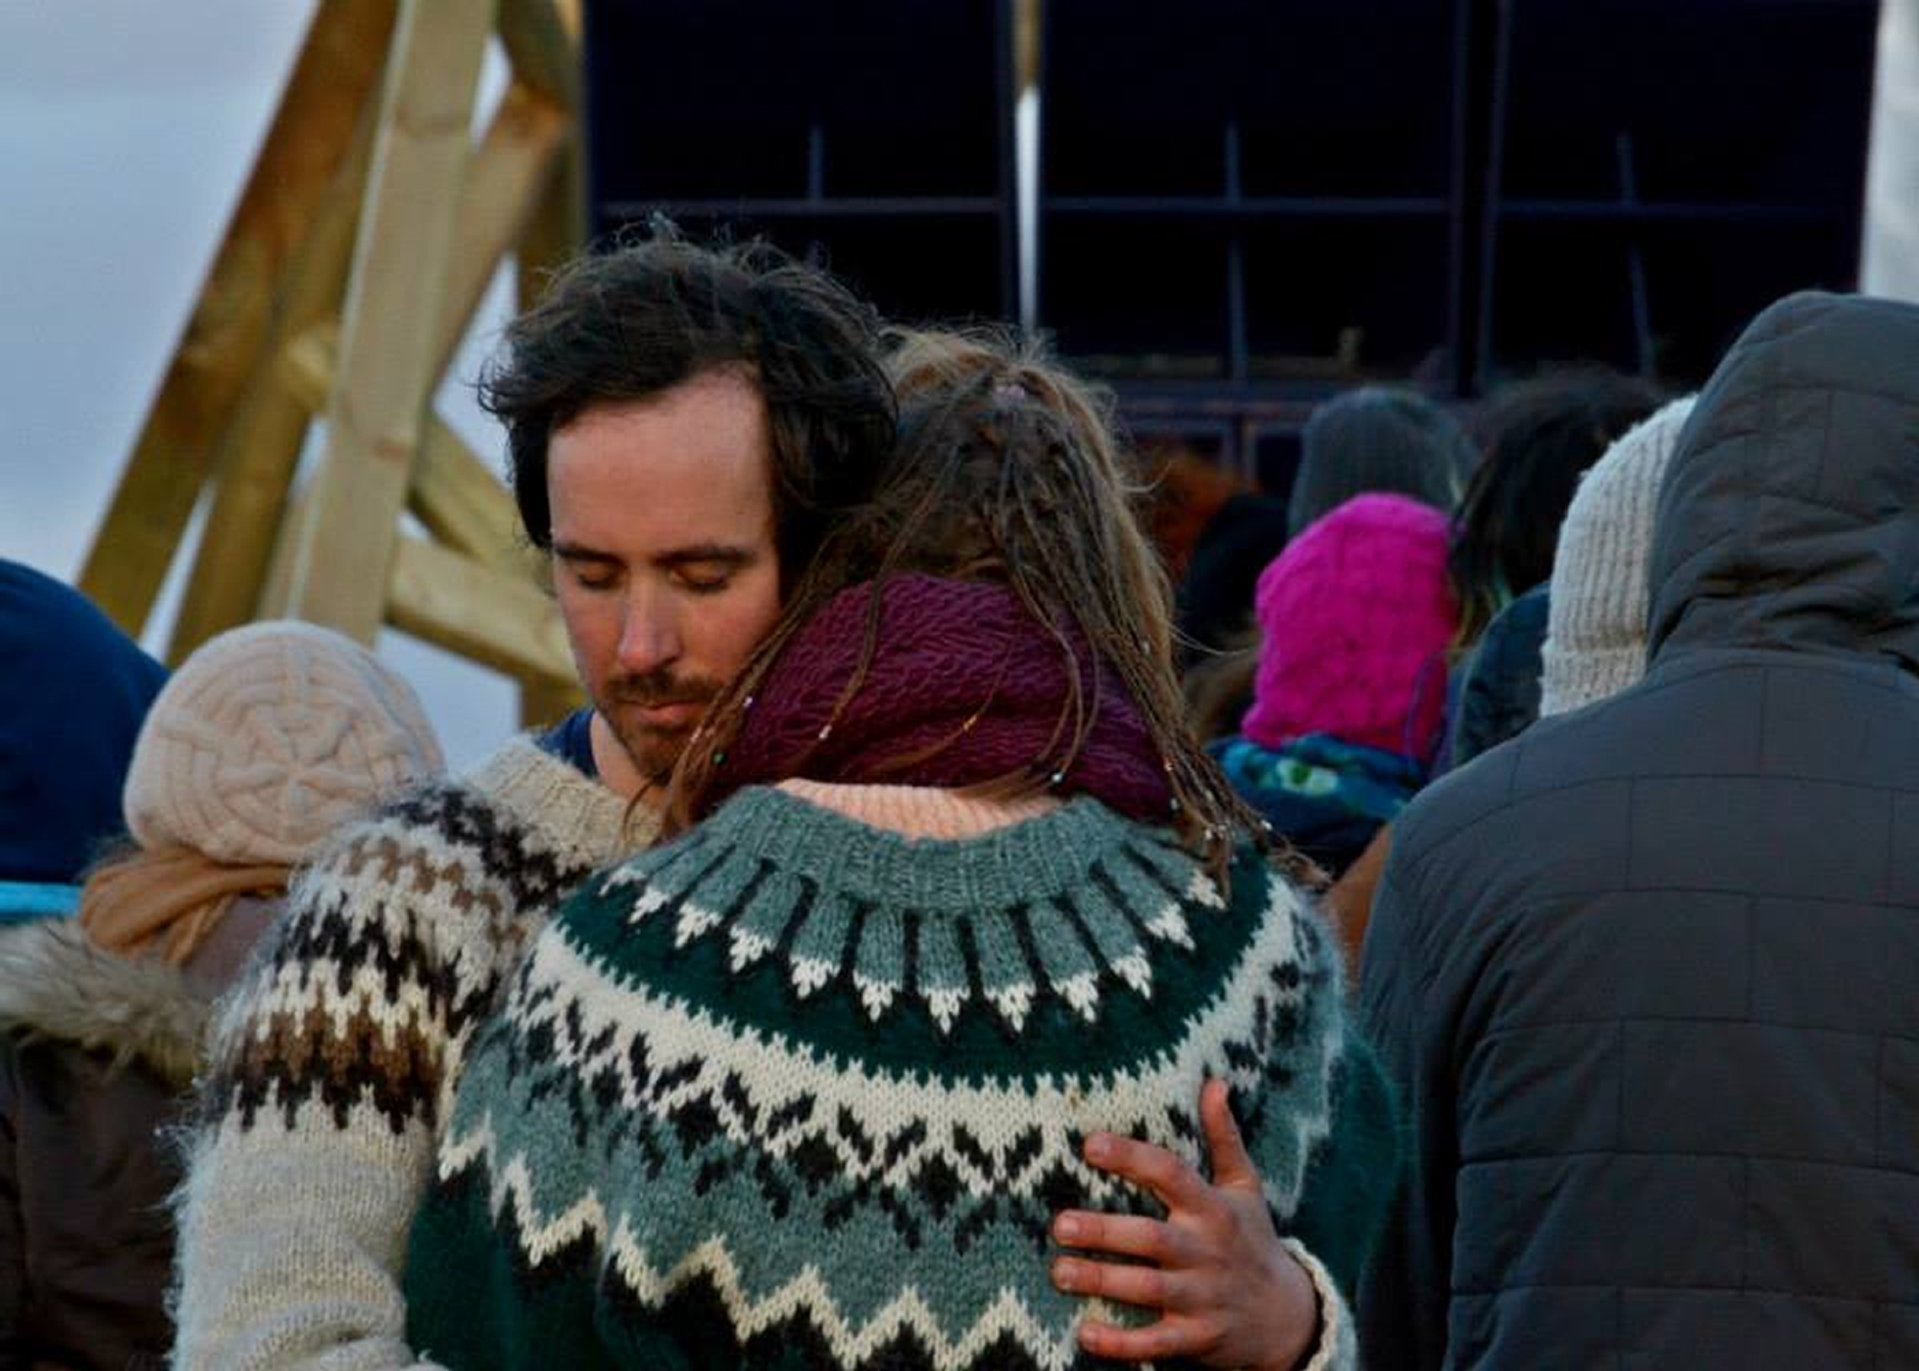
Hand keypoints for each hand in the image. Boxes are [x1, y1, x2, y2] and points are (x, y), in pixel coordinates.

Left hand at [1049, 1078, 1319, 1369]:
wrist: (1288, 1318)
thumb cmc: (1253, 1240)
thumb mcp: (1245, 1187)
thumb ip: (1223, 1137)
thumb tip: (1214, 1082)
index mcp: (1212, 1209)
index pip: (1171, 1175)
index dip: (1132, 1158)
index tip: (1090, 1143)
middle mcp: (1206, 1252)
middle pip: (1152, 1238)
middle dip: (1105, 1232)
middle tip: (1060, 1224)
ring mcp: (1202, 1298)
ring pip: (1147, 1290)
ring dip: (1102, 1281)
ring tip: (1059, 1271)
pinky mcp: (1196, 1339)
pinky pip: (1155, 1344)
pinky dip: (1121, 1344)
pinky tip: (1084, 1334)